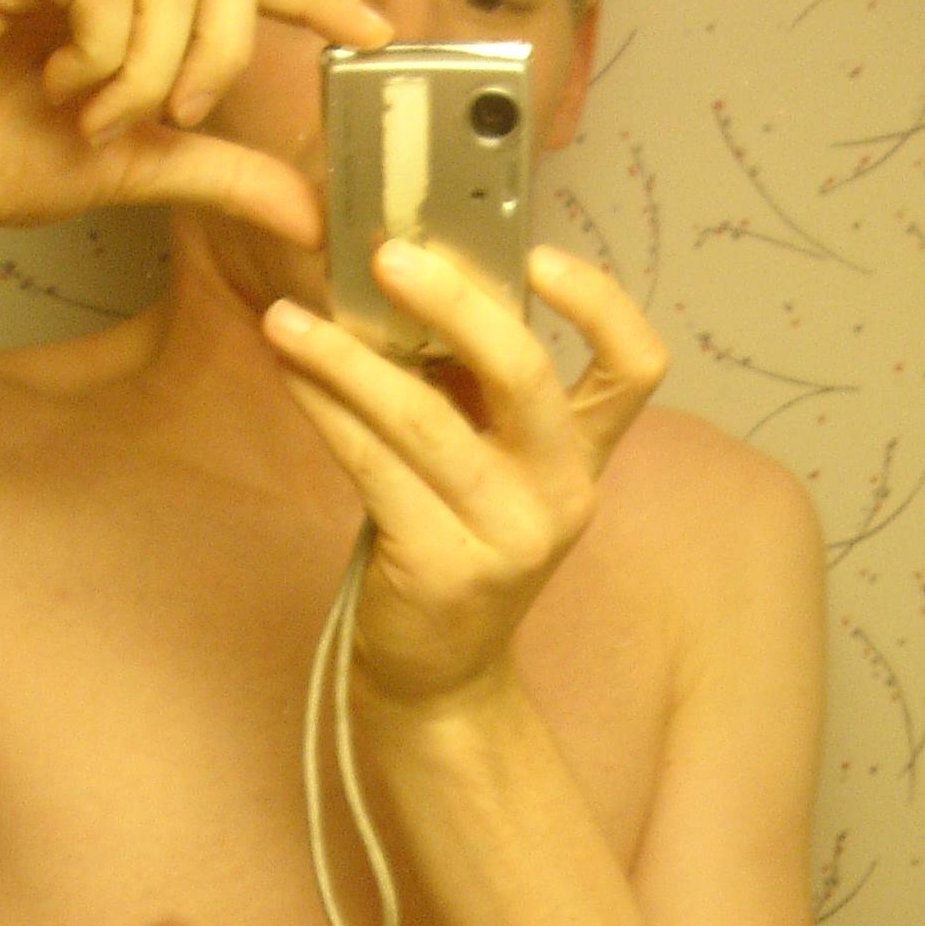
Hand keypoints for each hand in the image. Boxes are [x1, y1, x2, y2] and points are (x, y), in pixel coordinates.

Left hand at [261, 241, 667, 710]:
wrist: (437, 672)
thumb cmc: (450, 541)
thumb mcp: (486, 463)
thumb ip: (471, 386)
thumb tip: (403, 269)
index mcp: (582, 457)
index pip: (637, 368)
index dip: (600, 302)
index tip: (537, 253)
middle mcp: (561, 495)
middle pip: (524, 373)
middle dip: (452, 301)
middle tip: (384, 254)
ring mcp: (507, 538)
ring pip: (424, 418)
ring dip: (347, 358)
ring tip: (287, 319)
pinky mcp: (442, 569)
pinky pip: (372, 465)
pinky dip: (325, 410)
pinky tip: (289, 373)